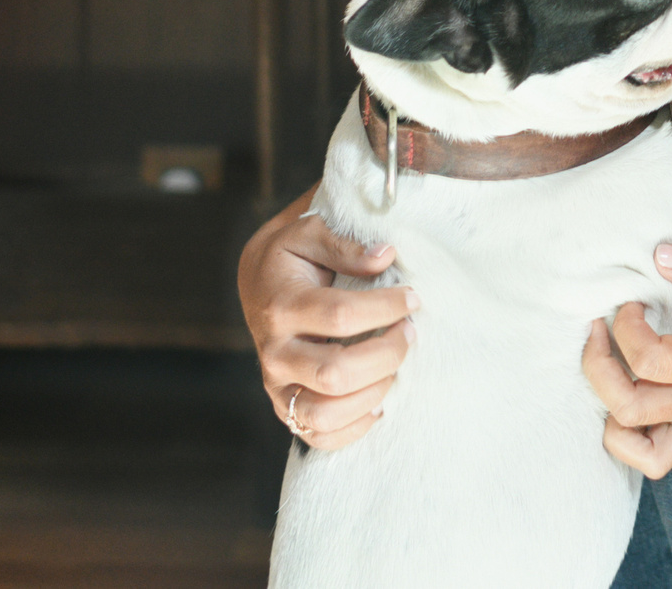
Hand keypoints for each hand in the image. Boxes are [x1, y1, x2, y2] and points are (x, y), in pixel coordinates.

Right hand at [238, 185, 418, 450]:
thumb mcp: (310, 234)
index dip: (384, 308)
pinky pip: (318, 437)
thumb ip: (346, 246)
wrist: (259, 283)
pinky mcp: (285, 408)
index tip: (413, 298)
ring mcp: (277, 386)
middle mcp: (274, 353)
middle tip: (410, 332)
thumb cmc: (292, 257)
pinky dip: (354, 428)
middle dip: (386, 355)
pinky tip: (379, 402)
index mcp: (280, 307)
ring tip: (395, 367)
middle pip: (334, 373)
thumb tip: (386, 255)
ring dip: (372, 394)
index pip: (339, 316)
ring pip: (323, 414)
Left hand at [581, 242, 671, 478]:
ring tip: (605, 358)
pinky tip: (624, 386)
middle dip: (598, 366)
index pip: (648, 362)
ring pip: (632, 440)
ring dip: (605, 402)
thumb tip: (661, 256)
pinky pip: (651, 449)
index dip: (626, 328)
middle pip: (627, 408)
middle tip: (600, 327)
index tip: (633, 300)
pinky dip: (625, 431)